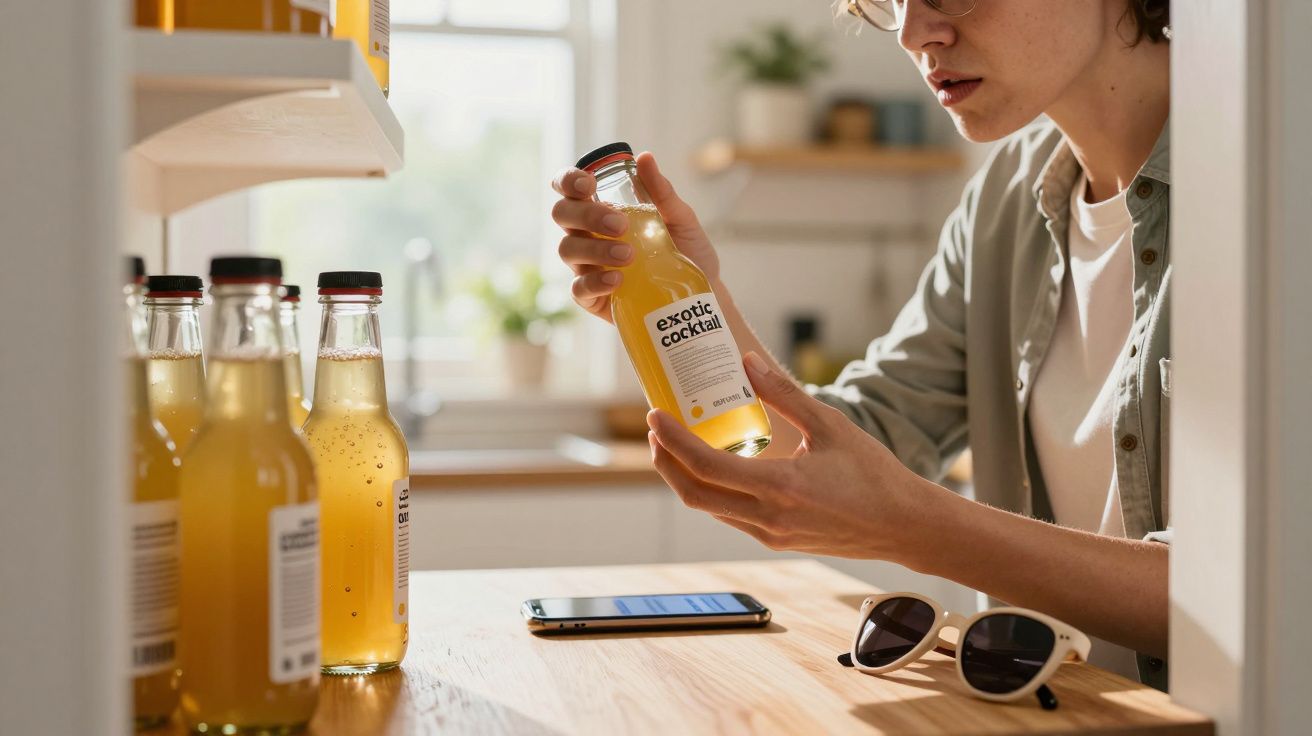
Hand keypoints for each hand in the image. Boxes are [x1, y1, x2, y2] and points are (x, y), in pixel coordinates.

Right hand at [551, 152, 719, 322]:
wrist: (698, 294)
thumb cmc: (686, 250)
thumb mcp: (681, 219)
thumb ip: (662, 192)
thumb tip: (645, 157)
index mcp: (602, 209)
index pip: (570, 188)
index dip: (569, 180)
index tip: (589, 184)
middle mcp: (587, 234)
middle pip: (563, 214)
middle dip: (586, 215)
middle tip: (621, 225)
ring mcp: (587, 266)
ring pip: (567, 249)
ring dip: (595, 249)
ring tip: (629, 255)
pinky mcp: (592, 297)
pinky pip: (578, 288)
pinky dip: (594, 282)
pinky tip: (617, 280)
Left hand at [646, 351, 935, 560]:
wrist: (903, 526)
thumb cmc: (874, 474)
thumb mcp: (832, 424)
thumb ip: (785, 394)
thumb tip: (746, 362)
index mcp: (780, 487)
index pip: (705, 466)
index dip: (672, 440)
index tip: (654, 416)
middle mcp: (768, 517)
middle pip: (693, 494)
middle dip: (664, 462)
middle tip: (655, 430)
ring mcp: (770, 534)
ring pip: (708, 508)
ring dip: (684, 477)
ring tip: (675, 444)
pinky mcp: (775, 540)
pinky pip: (729, 515)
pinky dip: (711, 490)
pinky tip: (712, 465)